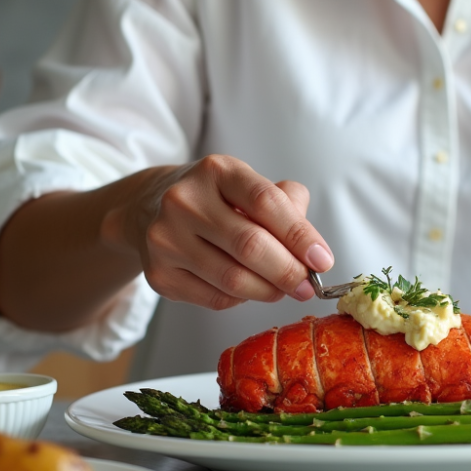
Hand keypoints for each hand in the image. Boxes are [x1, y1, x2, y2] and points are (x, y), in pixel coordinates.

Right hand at [101, 155, 334, 310]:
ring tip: (284, 290)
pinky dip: (241, 299)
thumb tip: (312, 250)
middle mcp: (185, 201)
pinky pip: (214, 298)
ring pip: (232, 280)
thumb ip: (286, 205)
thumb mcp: (247, 185)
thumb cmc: (214, 199)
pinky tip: (248, 289)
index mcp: (216, 171)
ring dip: (268, 291)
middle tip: (309, 286)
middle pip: (250, 246)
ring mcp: (166, 239)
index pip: (267, 203)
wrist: (148, 209)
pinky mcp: (159, 274)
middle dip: (289, 272)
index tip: (322, 260)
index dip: (300, 236)